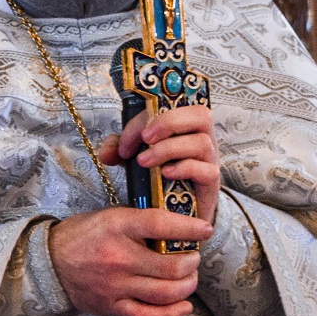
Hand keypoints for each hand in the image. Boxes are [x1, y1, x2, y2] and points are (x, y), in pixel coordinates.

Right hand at [48, 207, 213, 315]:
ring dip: (187, 286)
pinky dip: (173, 313)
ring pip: (166, 293)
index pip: (161, 225)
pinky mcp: (113, 307)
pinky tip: (184, 305)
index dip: (189, 228)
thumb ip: (141, 222)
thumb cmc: (83, 236)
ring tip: (189, 279)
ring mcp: (116, 286)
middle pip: (172, 266)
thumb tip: (179, 230)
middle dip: (192, 263)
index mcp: (117, 227)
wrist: (49, 262)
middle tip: (193, 258)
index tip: (205, 230)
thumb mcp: (110, 216)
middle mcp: (119, 258)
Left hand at [99, 102, 221, 225]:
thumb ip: (120, 150)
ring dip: (169, 149)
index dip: (147, 117)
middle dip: (169, 122)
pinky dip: (184, 169)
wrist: (178, 209)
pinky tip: (165, 174)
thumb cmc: (160, 176)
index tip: (126, 140)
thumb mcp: (136, 157)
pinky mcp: (211, 183)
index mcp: (186, 126)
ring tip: (145, 162)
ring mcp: (209, 160)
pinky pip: (207, 170)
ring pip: (202, 143)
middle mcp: (203, 139)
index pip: (174, 106)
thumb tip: (106, 152)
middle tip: (145, 138)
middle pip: (201, 115)